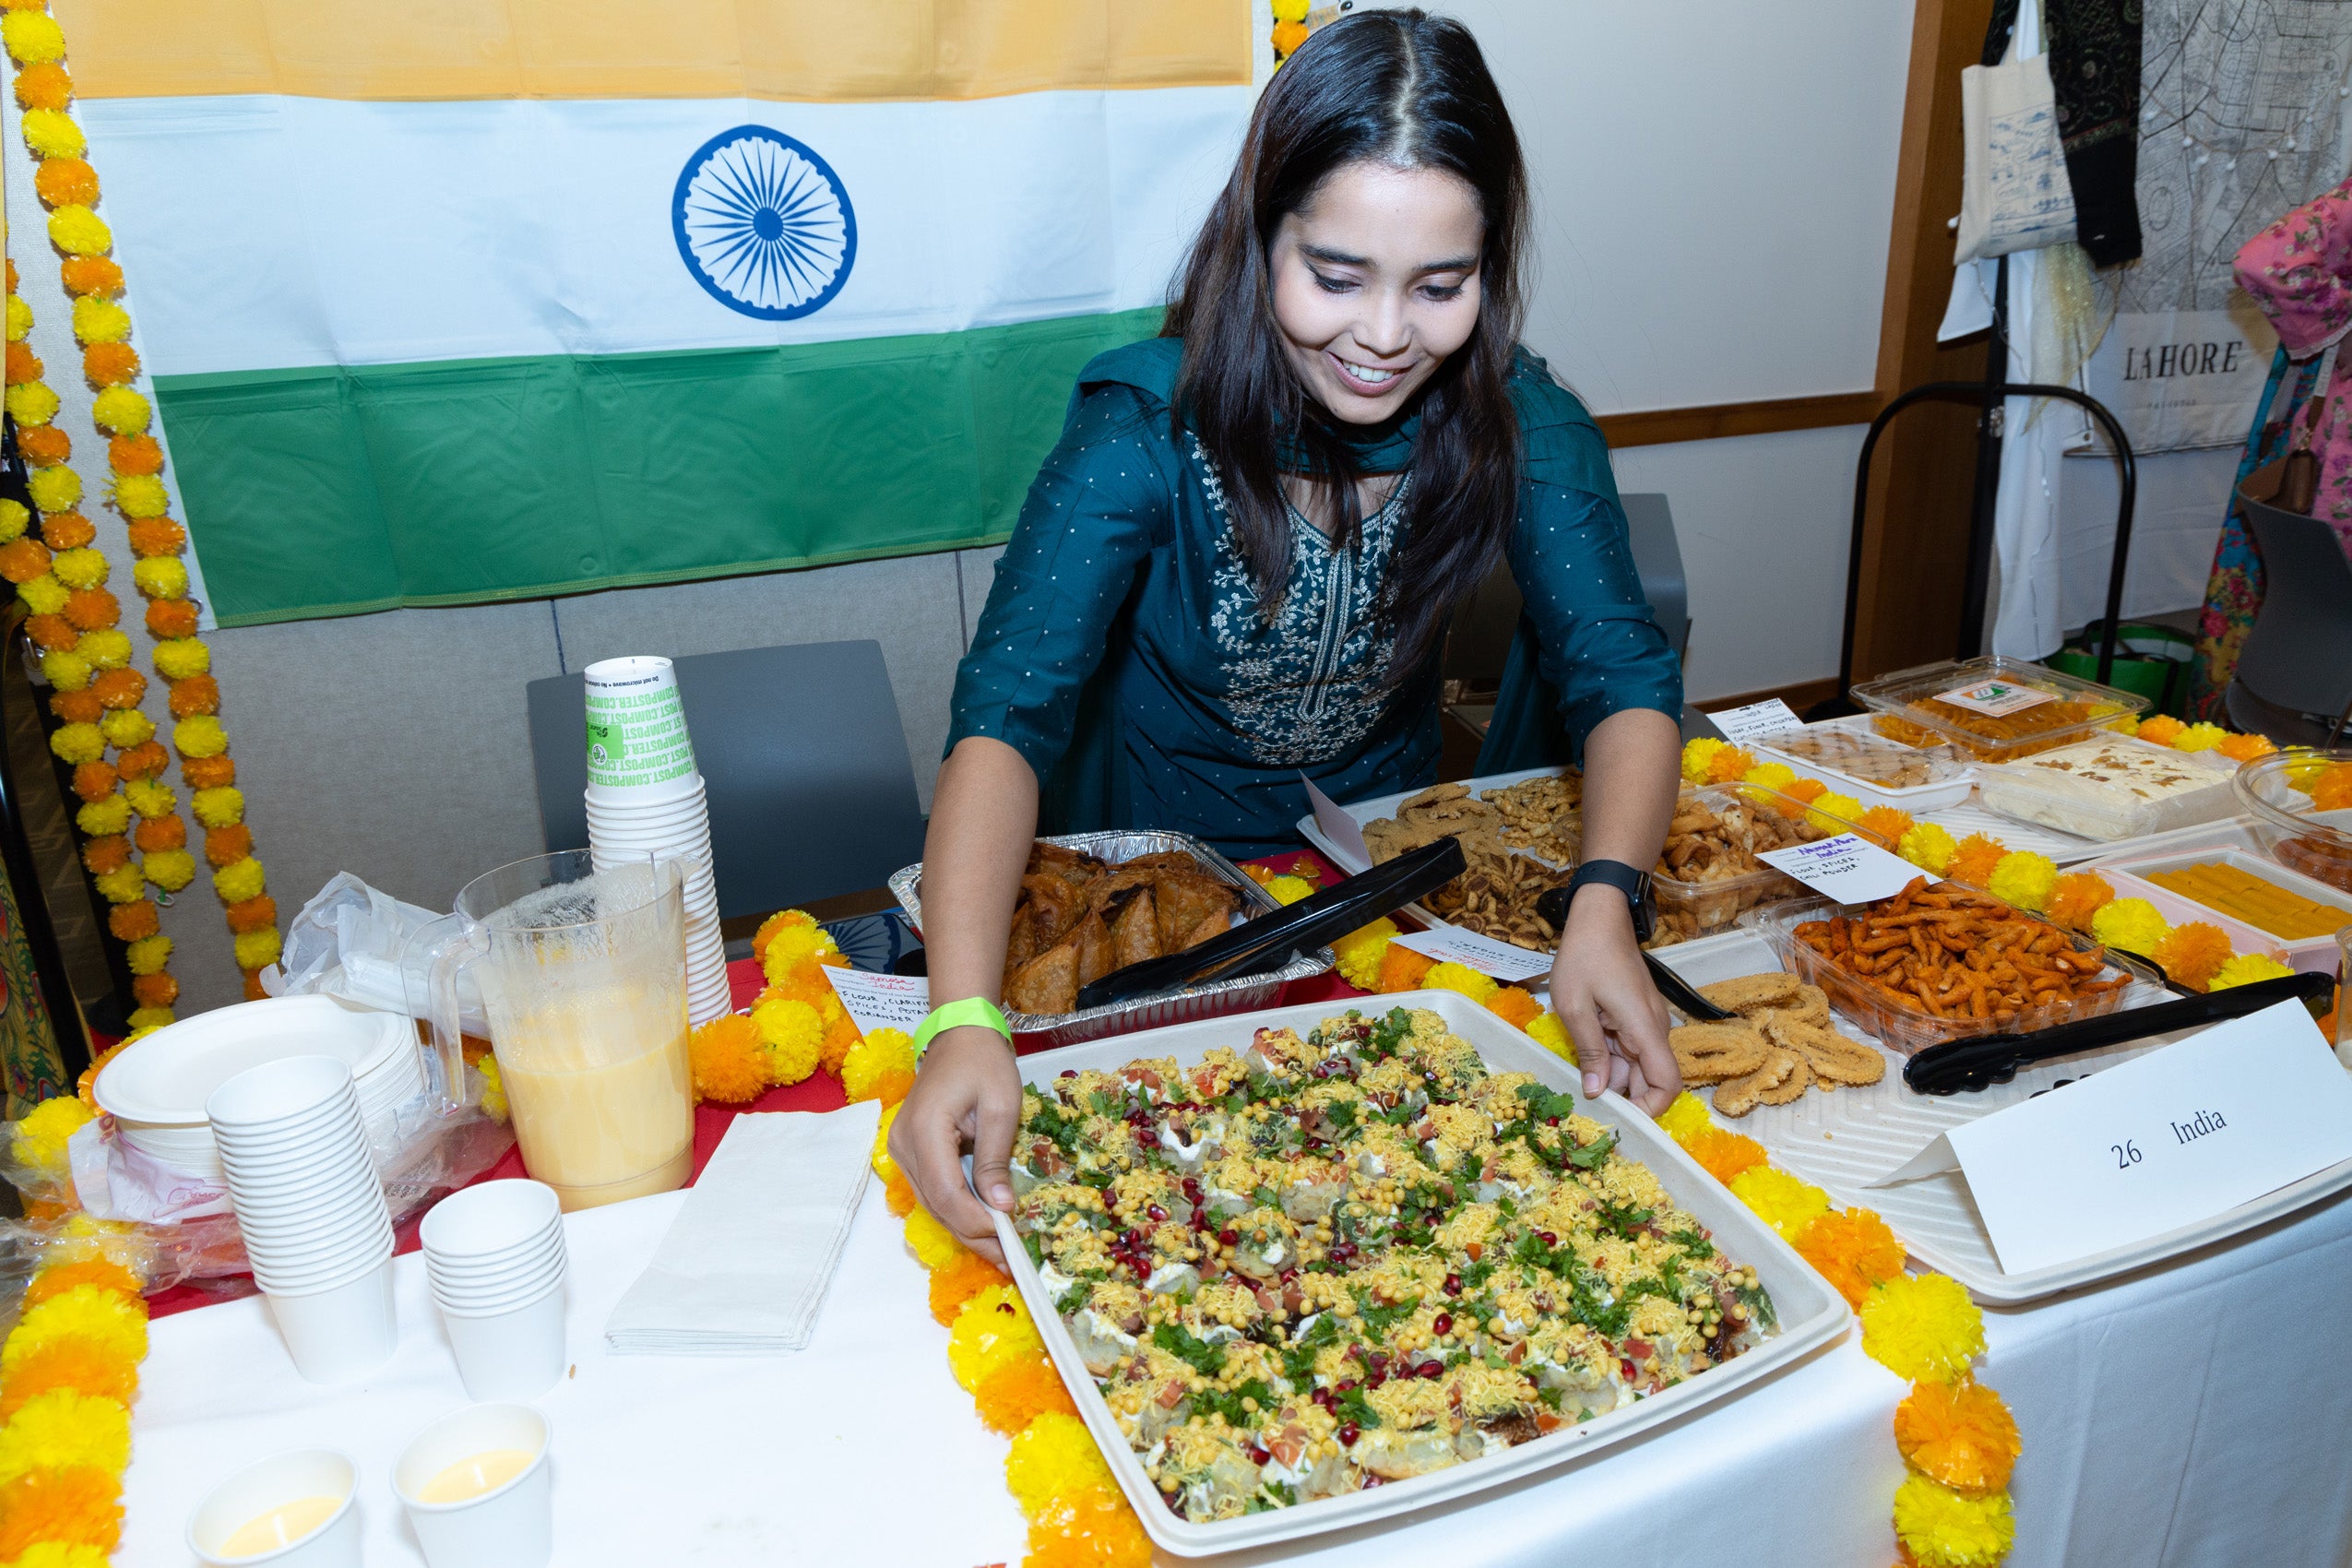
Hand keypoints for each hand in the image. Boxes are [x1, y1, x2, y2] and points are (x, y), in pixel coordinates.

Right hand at [887, 1025, 1023, 1265]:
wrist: (959, 1036)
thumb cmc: (984, 1062)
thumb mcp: (1000, 1107)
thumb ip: (995, 1159)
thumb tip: (1001, 1209)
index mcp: (925, 1129)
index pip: (947, 1192)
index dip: (976, 1222)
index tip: (1008, 1242)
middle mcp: (903, 1144)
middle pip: (937, 1204)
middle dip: (974, 1235)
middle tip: (1010, 1262)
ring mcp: (901, 1149)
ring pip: (933, 1203)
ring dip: (966, 1227)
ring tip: (1001, 1251)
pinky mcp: (909, 1151)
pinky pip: (932, 1190)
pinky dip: (958, 1209)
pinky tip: (983, 1224)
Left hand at [1547, 885, 1680, 1115]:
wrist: (1600, 915)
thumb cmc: (1584, 955)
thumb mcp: (1575, 1006)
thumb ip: (1589, 1051)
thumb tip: (1596, 1093)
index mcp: (1644, 1028)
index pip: (1667, 1083)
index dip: (1650, 1108)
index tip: (1620, 1118)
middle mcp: (1653, 1028)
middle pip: (1650, 1078)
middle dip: (1624, 1097)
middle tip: (1589, 1108)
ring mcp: (1646, 1021)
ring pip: (1637, 1064)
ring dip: (1613, 1078)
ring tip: (1580, 1085)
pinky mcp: (1635, 1015)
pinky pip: (1629, 1047)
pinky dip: (1611, 1059)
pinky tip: (1585, 1061)